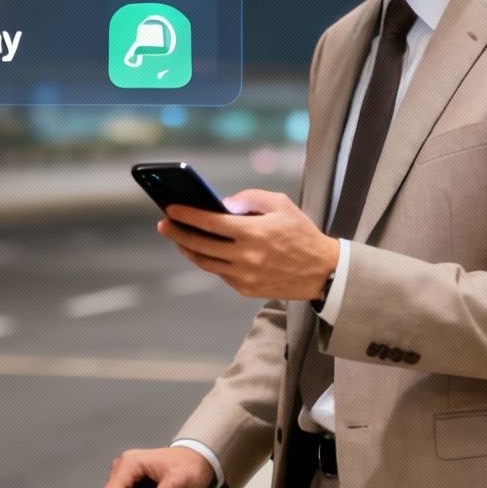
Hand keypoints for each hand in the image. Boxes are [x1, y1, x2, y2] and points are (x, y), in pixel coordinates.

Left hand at [158, 189, 339, 300]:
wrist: (322, 271)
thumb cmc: (301, 233)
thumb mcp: (281, 204)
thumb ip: (249, 198)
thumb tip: (222, 203)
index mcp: (254, 233)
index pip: (210, 222)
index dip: (186, 215)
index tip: (170, 209)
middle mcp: (246, 257)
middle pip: (200, 245)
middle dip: (177, 233)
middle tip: (164, 225)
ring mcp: (245, 276)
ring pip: (205, 262)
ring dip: (188, 249)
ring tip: (178, 238)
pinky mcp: (246, 289)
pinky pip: (219, 273)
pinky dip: (208, 261)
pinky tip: (202, 250)